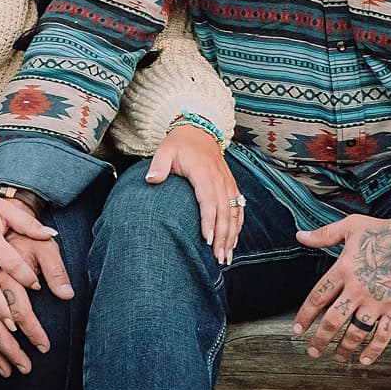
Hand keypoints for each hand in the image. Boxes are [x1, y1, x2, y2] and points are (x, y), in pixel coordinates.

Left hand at [145, 123, 243, 265]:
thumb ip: (159, 166)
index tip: (207, 239)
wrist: (199, 131)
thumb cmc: (180, 144)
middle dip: (223, 236)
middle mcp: (219, 179)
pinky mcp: (231, 185)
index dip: (209, 220)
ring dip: (232, 235)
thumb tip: (151, 180)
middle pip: (225, 211)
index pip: (209, 199)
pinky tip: (233, 242)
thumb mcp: (165, 150)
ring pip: (234, 212)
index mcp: (204, 172)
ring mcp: (227, 182)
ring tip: (226, 257)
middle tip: (218, 258)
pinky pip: (239, 208)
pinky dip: (237, 226)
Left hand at [292, 209, 390, 368]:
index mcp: (344, 269)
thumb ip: (324, 235)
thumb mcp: (351, 226)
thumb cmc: (385, 231)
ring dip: (344, 347)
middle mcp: (358, 288)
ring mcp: (378, 301)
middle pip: (333, 320)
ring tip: (337, 355)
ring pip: (356, 332)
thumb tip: (300, 236)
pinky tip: (364, 359)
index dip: (305, 316)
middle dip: (320, 339)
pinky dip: (373, 350)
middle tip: (313, 350)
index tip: (298, 329)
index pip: (318, 297)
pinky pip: (383, 335)